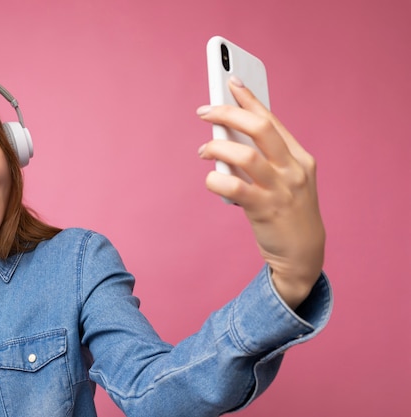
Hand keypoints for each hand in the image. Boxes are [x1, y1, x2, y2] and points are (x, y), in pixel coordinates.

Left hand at [197, 76, 324, 309]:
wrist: (303, 254)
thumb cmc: (288, 212)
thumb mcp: (286, 181)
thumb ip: (264, 160)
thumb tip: (228, 138)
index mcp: (299, 158)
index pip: (271, 119)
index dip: (249, 99)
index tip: (230, 80)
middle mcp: (292, 169)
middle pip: (259, 129)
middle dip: (228, 113)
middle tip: (204, 111)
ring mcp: (280, 189)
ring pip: (244, 154)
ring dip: (217, 146)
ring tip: (203, 151)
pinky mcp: (264, 209)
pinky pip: (233, 187)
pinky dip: (215, 179)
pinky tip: (211, 179)